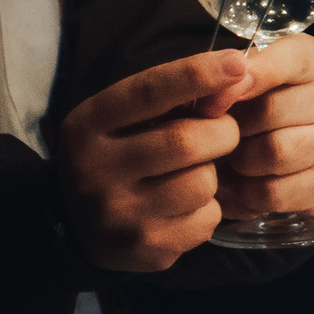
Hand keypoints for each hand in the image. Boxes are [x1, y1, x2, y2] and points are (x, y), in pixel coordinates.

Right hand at [57, 52, 252, 273]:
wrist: (76, 227)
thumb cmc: (117, 154)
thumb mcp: (123, 118)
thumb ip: (170, 95)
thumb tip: (234, 74)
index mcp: (88, 126)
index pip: (148, 92)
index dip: (197, 74)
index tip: (238, 63)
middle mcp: (96, 172)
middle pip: (187, 141)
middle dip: (221, 131)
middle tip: (222, 132)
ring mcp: (119, 216)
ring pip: (203, 183)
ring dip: (212, 173)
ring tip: (191, 173)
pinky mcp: (145, 250)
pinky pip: (207, 219)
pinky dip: (208, 208)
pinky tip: (183, 206)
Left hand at [208, 33, 313, 219]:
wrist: (264, 139)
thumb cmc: (247, 101)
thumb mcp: (237, 75)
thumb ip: (223, 78)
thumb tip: (211, 102)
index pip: (293, 59)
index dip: (253, 75)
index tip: (217, 94)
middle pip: (272, 110)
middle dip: (234, 125)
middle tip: (221, 131)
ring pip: (275, 153)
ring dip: (241, 159)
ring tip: (234, 156)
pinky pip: (275, 192)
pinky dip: (247, 192)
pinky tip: (243, 182)